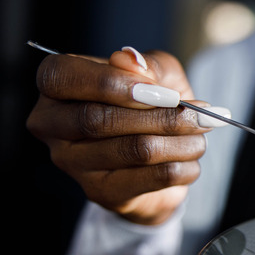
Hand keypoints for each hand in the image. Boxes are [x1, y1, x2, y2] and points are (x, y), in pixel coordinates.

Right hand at [27, 47, 214, 224]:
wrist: (162, 155)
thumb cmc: (153, 104)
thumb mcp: (157, 74)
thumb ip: (147, 64)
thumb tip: (131, 62)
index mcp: (56, 87)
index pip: (62, 77)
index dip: (109, 81)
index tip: (158, 88)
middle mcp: (52, 126)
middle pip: (99, 119)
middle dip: (162, 115)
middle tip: (202, 111)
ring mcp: (73, 164)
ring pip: (135, 150)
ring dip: (182, 140)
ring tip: (202, 132)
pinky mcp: (101, 192)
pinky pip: (153, 177)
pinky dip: (184, 165)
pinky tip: (192, 158)